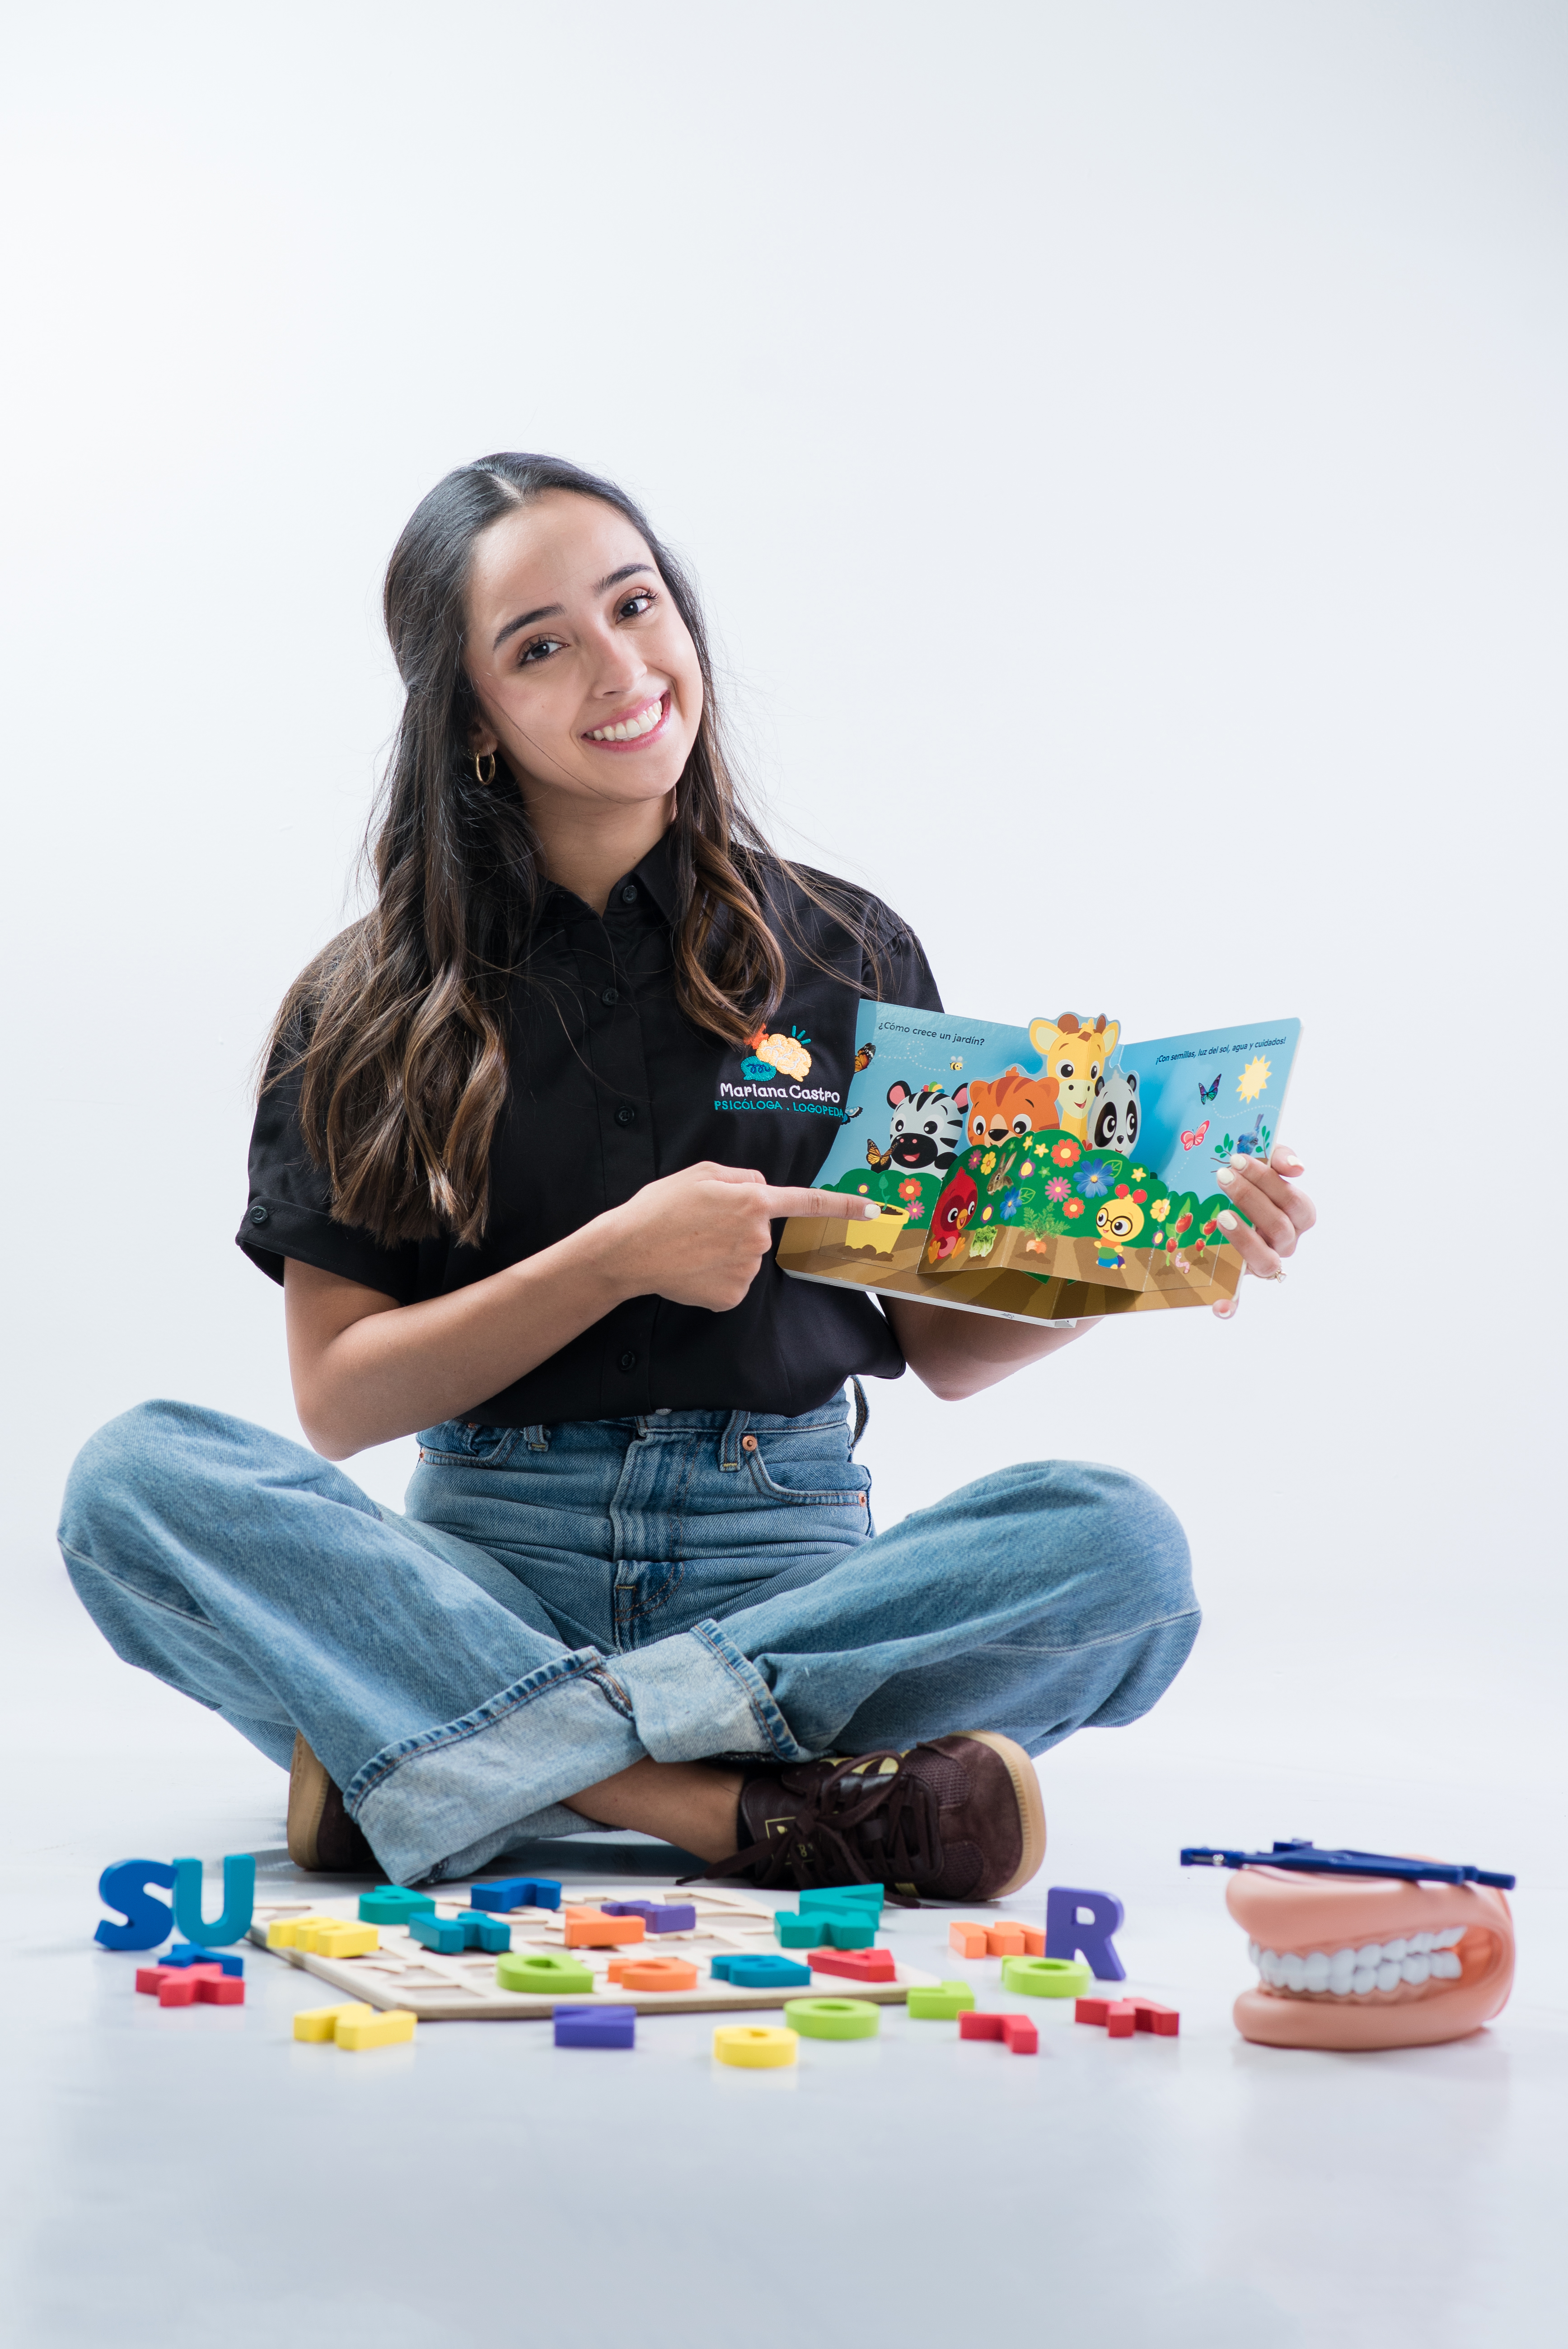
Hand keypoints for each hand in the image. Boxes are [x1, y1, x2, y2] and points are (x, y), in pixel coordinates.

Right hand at [596, 1162, 872, 1312]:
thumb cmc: (660, 1207)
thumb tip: (762, 1189)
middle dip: (738, 1226)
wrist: (628, 1251)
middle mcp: (757, 1237)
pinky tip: (692, 1269)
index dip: (845, 1206)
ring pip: (746, 1257)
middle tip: (699, 1225)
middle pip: (761, 1229)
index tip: (874, 1210)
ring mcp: (746, 1269)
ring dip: (725, 1252)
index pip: (809, 1202)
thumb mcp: (700, 1174)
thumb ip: (741, 1178)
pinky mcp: (732, 1296)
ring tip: (690, 1246)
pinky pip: (733, 1282)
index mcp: (753, 1201)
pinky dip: (715, 1276)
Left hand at [1210, 1143, 1315, 1318]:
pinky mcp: (1242, 1277)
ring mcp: (1266, 1262)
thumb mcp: (1267, 1165)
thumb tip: (1296, 1166)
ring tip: (1222, 1215)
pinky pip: (1239, 1297)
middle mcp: (1286, 1242)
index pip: (1294, 1202)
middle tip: (1222, 1176)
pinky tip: (1218, 1306)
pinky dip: (1231, 1304)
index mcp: (1298, 1216)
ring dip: (1244, 1239)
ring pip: (1265, 1260)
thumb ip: (1281, 1157)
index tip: (1238, 1159)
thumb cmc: (1254, 1184)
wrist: (1232, 1204)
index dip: (1269, 1182)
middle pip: (1278, 1226)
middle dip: (1250, 1198)